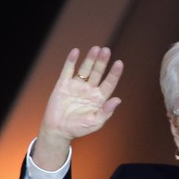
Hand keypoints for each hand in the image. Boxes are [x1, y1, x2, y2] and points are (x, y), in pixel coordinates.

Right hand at [32, 46, 123, 169]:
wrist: (58, 130)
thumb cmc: (79, 128)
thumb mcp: (95, 122)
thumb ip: (106, 111)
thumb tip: (118, 99)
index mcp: (99, 98)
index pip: (109, 83)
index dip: (114, 74)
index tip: (119, 63)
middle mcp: (89, 90)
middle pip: (97, 73)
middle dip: (102, 62)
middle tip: (106, 50)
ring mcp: (76, 86)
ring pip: (85, 69)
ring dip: (90, 59)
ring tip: (96, 48)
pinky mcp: (63, 84)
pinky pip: (68, 70)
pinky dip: (71, 61)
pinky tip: (76, 51)